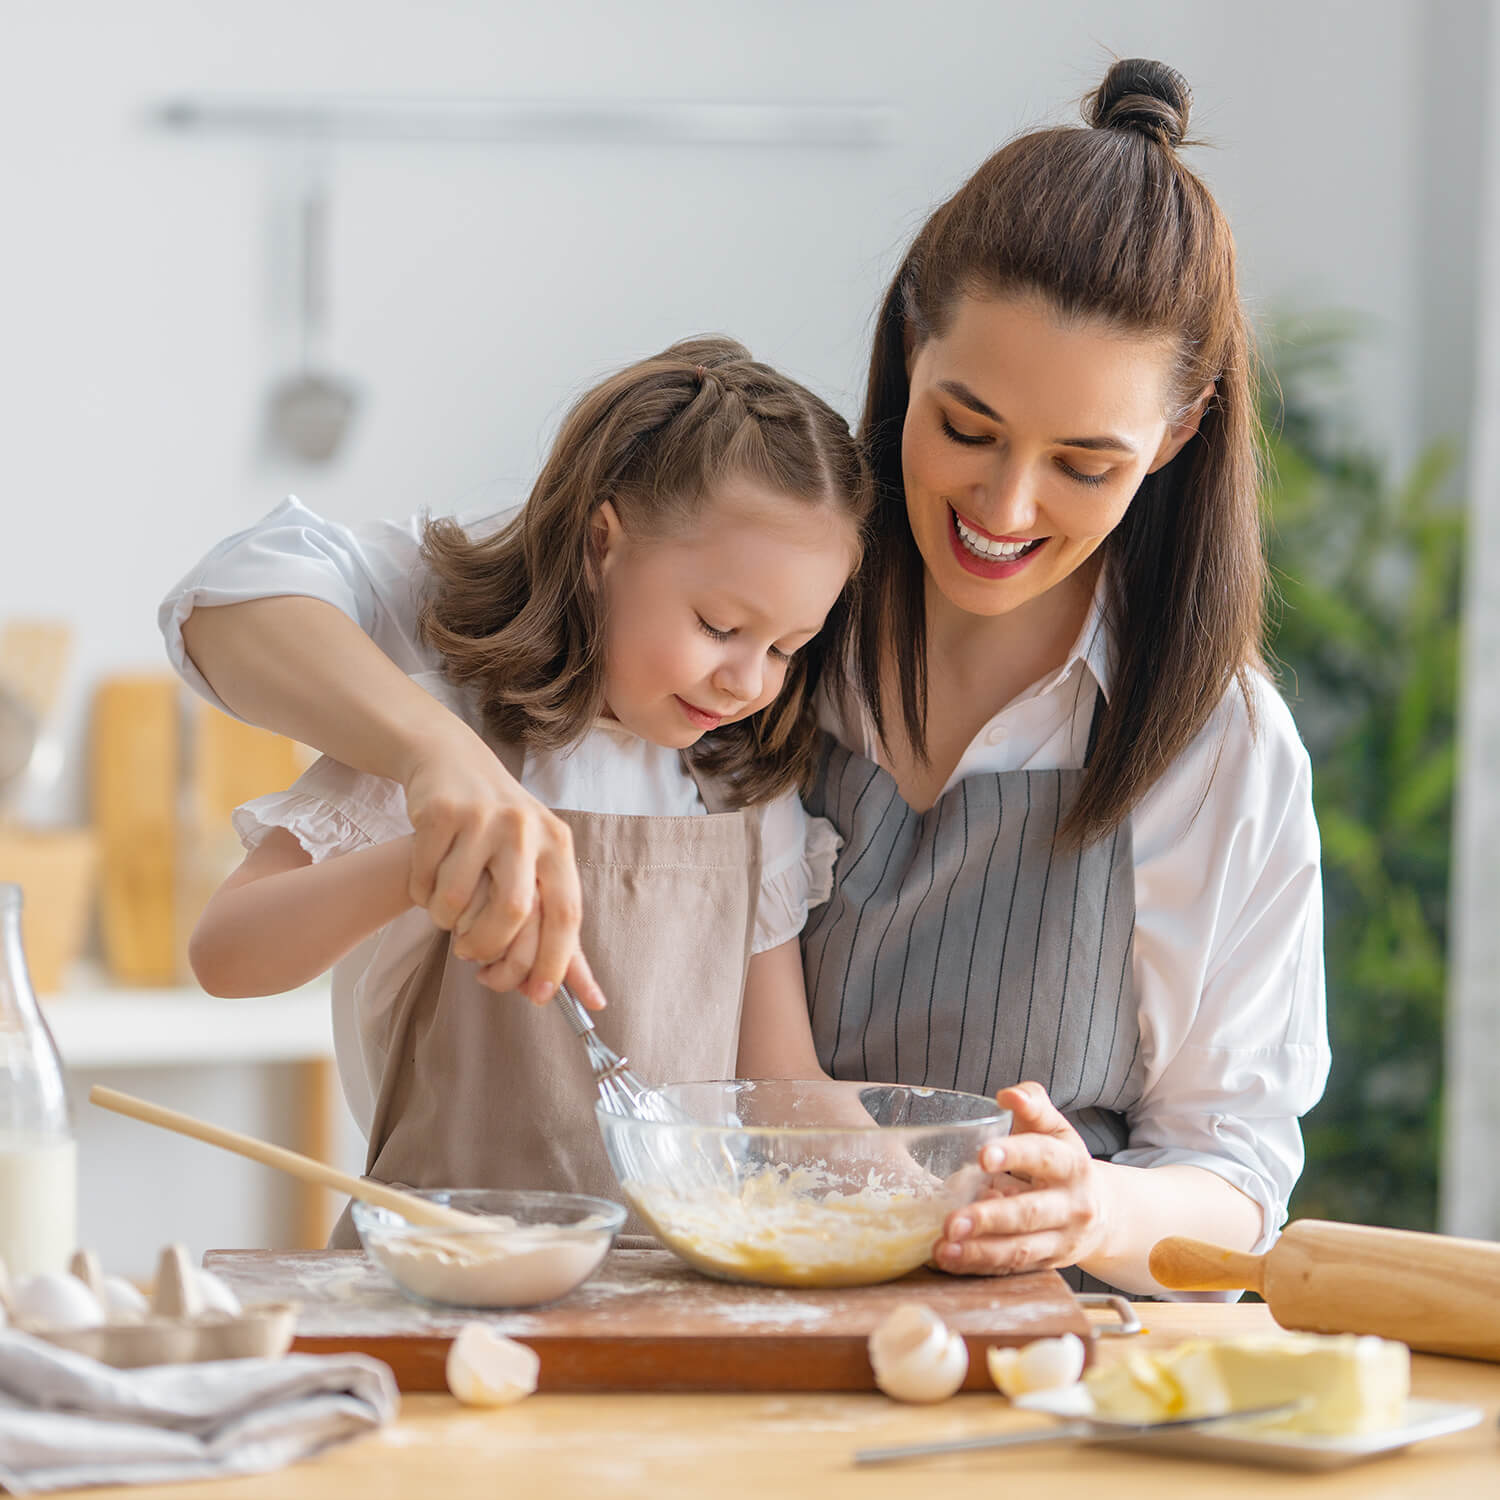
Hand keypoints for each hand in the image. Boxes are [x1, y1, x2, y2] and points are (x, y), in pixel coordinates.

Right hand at [401, 721, 602, 1007]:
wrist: (453, 762)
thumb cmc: (502, 831)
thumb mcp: (540, 866)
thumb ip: (560, 933)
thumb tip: (590, 1000)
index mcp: (557, 846)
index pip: (566, 914)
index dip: (553, 962)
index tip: (537, 996)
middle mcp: (525, 829)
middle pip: (511, 913)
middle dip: (487, 947)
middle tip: (472, 957)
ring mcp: (482, 818)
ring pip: (456, 902)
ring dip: (445, 922)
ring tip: (447, 911)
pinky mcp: (440, 814)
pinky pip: (424, 882)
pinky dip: (421, 896)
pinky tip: (427, 881)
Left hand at [932, 1080, 1108, 1275]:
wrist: (1104, 1212)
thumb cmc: (1064, 1161)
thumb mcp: (1055, 1129)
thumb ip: (1033, 1105)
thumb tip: (1008, 1095)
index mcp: (1072, 1164)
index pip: (1044, 1157)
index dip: (1015, 1155)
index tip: (982, 1156)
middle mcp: (1070, 1206)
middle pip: (1030, 1214)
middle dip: (989, 1219)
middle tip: (952, 1221)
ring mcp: (1060, 1240)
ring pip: (1020, 1250)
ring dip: (980, 1252)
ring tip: (944, 1248)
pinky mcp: (1046, 1265)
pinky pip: (1012, 1269)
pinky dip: (979, 1267)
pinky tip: (950, 1259)